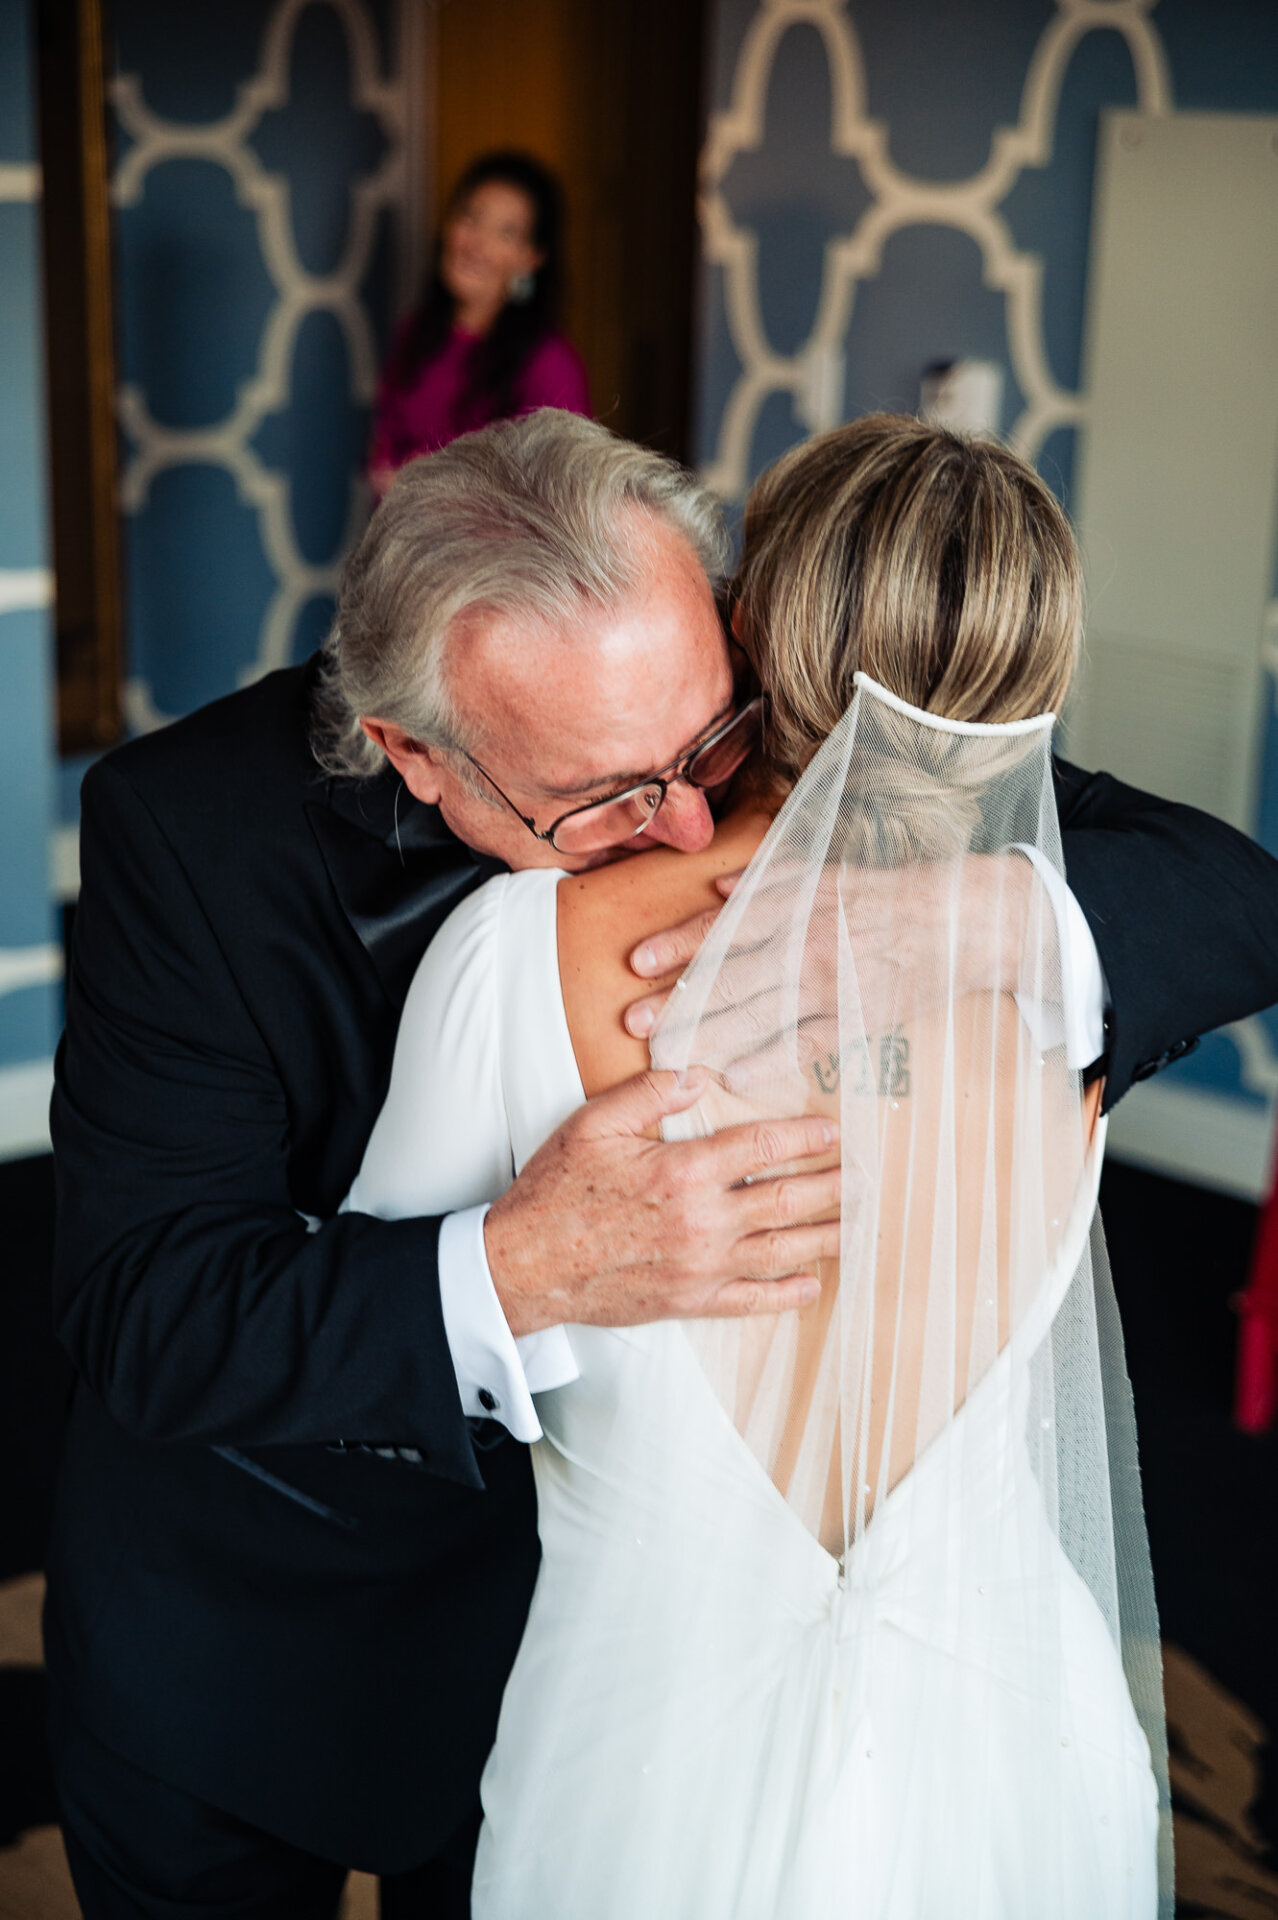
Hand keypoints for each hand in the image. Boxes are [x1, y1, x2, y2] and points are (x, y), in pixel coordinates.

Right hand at [483, 1068, 840, 1336]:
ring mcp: (701, 1267)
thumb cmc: (556, 1192)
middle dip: (833, 1186)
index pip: (762, 1147)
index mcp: (683, 1172)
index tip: (833, 1132)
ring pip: (782, 1250)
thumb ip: (649, 1095)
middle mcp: (703, 1222)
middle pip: (786, 1200)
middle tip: (866, 1175)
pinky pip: (752, 1300)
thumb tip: (695, 1074)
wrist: (525, 1266)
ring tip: (859, 1224)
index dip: (805, 1137)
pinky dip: (787, 1293)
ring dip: (827, 1236)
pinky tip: (812, 1283)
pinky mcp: (690, 1301)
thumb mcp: (594, 1125)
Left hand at [625, 853, 1039, 1073]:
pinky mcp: (855, 1016)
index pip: (724, 924)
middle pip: (729, 975)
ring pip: (758, 1013)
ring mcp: (829, 983)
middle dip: (678, 1000)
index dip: (678, 943)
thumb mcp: (823, 873)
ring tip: (670, 1054)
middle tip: (635, 1021)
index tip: (637, 961)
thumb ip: (765, 879)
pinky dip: (769, 1060)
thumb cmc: (884, 896)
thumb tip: (714, 887)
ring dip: (710, 1035)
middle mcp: (804, 942)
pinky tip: (735, 1076)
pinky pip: (805, 1042)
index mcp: (794, 902)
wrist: (957, 921)